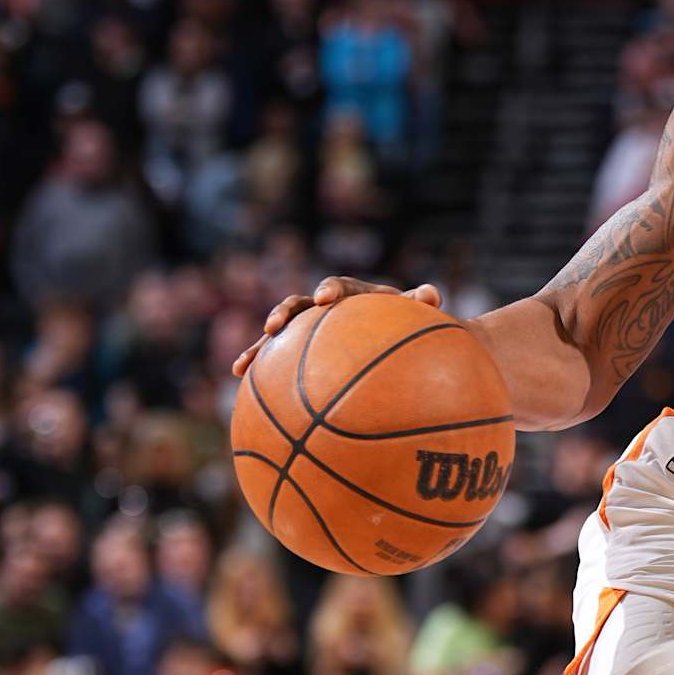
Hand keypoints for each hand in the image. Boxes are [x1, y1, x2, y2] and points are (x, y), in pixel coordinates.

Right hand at [233, 276, 441, 378]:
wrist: (395, 341)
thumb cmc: (407, 329)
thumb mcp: (415, 319)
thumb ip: (421, 304)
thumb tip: (433, 293)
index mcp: (353, 296)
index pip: (340, 288)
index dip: (331, 290)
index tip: (326, 299)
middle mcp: (325, 310)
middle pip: (299, 305)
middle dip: (284, 313)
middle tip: (273, 326)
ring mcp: (308, 332)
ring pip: (278, 337)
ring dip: (258, 348)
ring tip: (241, 366)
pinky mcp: (298, 354)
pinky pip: (276, 364)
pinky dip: (259, 374)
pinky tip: (240, 386)